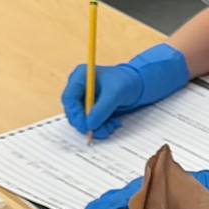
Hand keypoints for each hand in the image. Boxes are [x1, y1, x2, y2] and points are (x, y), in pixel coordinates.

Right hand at [62, 43, 189, 139]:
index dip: (75, 114)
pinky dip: (101, 126)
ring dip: (96, 127)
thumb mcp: (116, 93)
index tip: (86, 126)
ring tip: (111, 126)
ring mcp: (84, 98)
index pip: (69, 98)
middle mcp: (79, 88)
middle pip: (73, 111)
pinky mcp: (91, 108)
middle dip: (87, 124)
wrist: (139, 84)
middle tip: (101, 131)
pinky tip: (113, 124)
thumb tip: (89, 125)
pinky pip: (91, 122)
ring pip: (82, 119)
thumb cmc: (127, 82)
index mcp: (80, 77)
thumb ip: (102, 109)